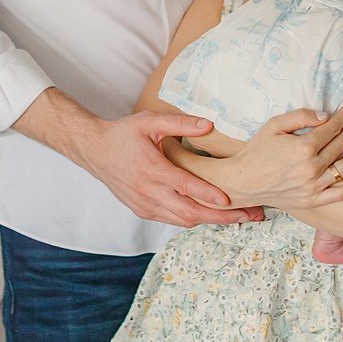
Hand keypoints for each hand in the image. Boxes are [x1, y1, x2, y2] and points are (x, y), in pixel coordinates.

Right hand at [79, 111, 263, 227]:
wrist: (94, 151)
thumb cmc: (122, 133)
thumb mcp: (149, 121)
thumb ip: (179, 123)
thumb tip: (208, 124)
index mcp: (151, 169)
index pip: (184, 186)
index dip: (207, 195)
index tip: (229, 200)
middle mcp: (148, 191)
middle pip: (188, 212)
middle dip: (221, 217)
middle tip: (248, 215)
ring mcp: (144, 205)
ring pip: (182, 220)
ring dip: (210, 220)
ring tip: (238, 217)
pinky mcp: (142, 210)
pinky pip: (172, 220)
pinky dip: (192, 218)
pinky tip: (210, 213)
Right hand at [216, 107, 342, 209]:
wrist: (245, 181)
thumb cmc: (258, 150)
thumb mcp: (275, 125)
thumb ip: (301, 117)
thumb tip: (326, 116)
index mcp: (303, 147)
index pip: (332, 129)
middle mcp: (312, 167)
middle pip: (341, 145)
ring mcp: (314, 186)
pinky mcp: (313, 199)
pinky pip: (341, 194)